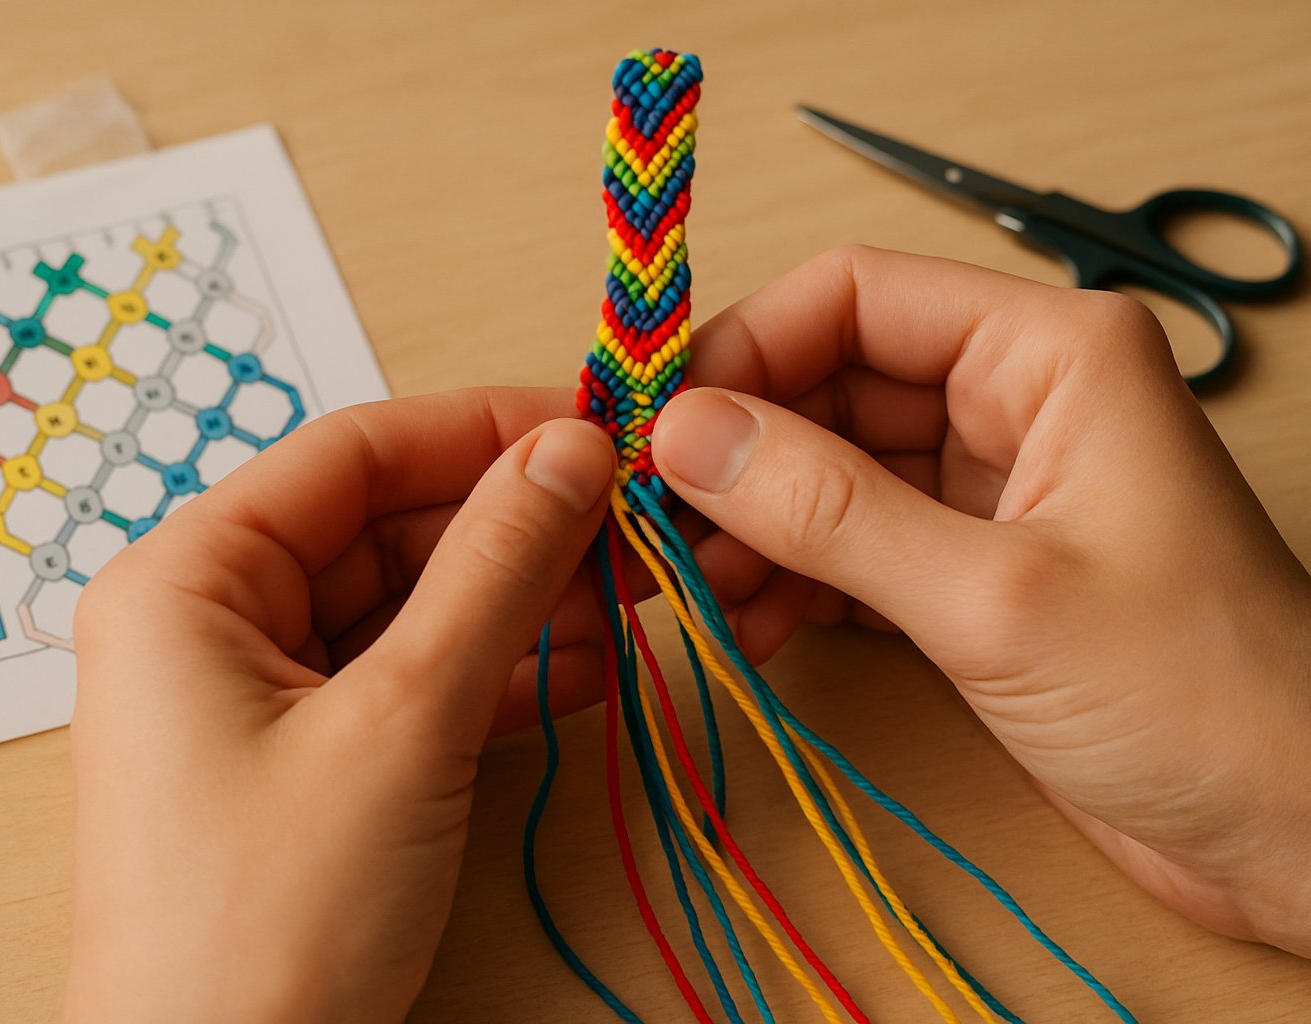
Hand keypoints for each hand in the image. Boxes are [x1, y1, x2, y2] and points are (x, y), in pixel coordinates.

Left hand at [62, 390, 615, 1023]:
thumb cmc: (268, 917)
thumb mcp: (402, 721)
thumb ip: (493, 572)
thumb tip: (572, 449)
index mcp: (188, 580)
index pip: (351, 454)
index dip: (480, 429)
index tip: (594, 427)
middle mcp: (211, 622)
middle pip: (385, 528)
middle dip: (513, 530)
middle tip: (630, 530)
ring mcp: (259, 697)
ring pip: (408, 609)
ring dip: (517, 607)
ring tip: (628, 608)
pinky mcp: (307, 763)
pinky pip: (408, 683)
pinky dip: (492, 677)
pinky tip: (585, 673)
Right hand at [651, 245, 1310, 956]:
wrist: (1293, 834)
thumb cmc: (1199, 695)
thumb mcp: (992, 596)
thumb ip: (830, 510)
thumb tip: (686, 435)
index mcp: (1047, 354)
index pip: (856, 297)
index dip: (747, 351)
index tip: (660, 429)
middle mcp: (1014, 402)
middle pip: (828, 385)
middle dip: (736, 456)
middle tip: (652, 526)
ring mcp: (988, 490)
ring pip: (828, 472)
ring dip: (752, 528)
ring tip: (692, 594)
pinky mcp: (970, 571)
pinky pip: (850, 546)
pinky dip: (791, 581)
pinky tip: (747, 627)